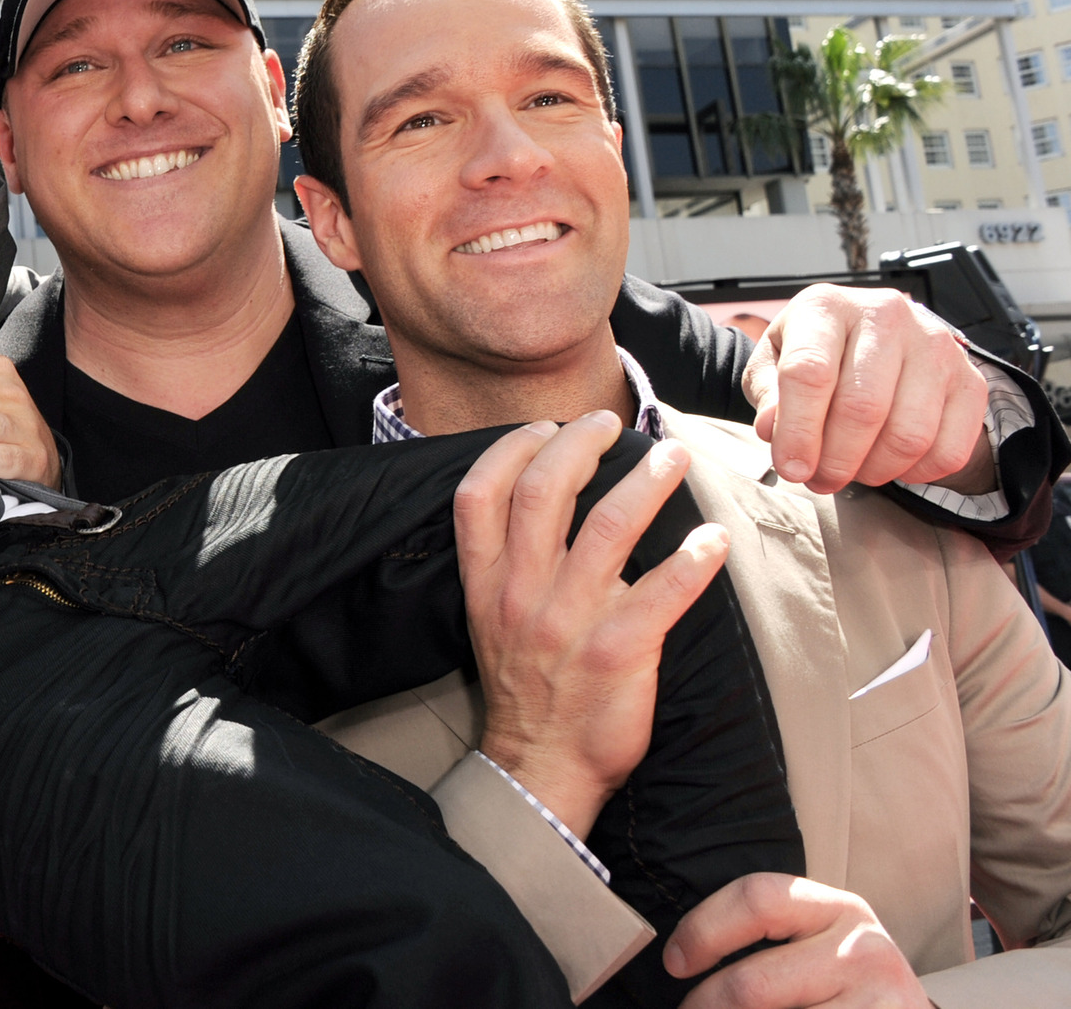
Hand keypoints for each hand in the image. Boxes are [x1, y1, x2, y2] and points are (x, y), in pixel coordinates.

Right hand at [455, 413, 728, 838]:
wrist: (539, 770)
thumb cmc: (526, 691)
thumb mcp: (493, 622)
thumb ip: (511, 565)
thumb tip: (549, 504)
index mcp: (487, 584)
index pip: (480, 494)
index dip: (511, 449)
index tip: (544, 429)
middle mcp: (522, 594)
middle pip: (544, 491)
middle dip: (582, 443)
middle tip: (613, 423)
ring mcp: (569, 622)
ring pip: (609, 526)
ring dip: (648, 482)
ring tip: (673, 460)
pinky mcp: (619, 652)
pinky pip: (663, 592)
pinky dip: (694, 559)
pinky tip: (714, 539)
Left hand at [665, 874, 928, 1008]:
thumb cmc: (849, 990)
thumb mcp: (819, 949)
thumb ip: (768, 941)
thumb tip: (678, 959)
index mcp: (839, 909)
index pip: (755, 898)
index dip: (702, 930)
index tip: (674, 961)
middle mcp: (863, 951)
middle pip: (751, 983)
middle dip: (703, 1006)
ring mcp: (880, 1004)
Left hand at [743, 285, 991, 494]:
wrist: (873, 334)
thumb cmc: (817, 352)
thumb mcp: (774, 362)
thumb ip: (768, 394)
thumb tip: (772, 429)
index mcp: (827, 306)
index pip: (810, 373)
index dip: (798, 431)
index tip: (791, 468)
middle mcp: (886, 315)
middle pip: (863, 408)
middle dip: (836, 461)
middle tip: (820, 480)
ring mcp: (935, 345)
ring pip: (909, 434)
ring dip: (875, 471)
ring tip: (853, 472)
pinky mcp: (970, 379)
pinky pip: (949, 448)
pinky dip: (917, 473)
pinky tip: (891, 464)